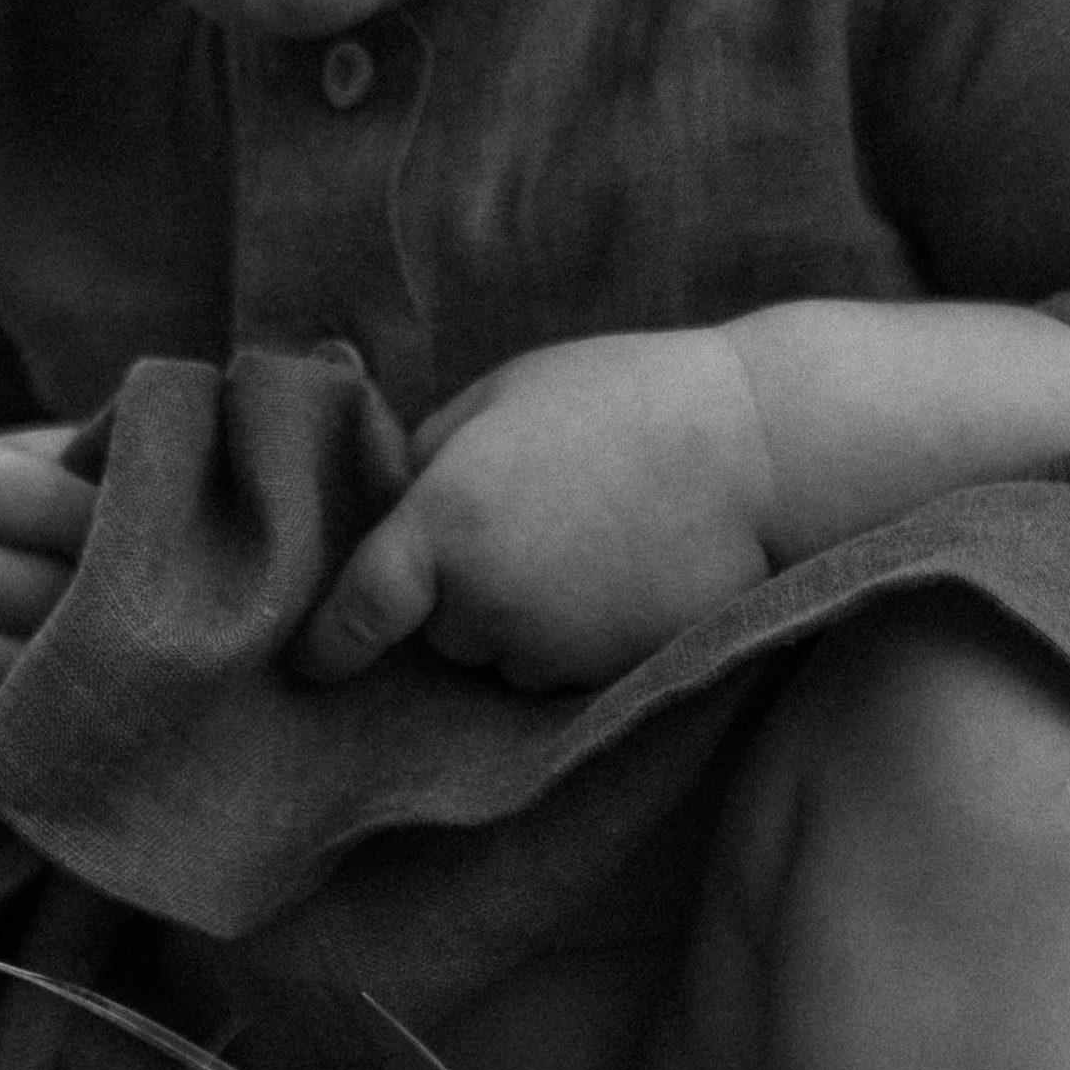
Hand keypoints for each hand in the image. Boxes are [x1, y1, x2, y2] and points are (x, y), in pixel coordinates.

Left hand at [294, 329, 776, 691]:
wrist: (760, 452)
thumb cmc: (626, 399)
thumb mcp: (504, 393)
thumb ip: (432, 452)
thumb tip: (395, 497)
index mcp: (445, 523)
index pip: (360, 609)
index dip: (328, 645)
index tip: (309, 665)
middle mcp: (487, 603)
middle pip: (440, 634)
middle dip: (458, 599)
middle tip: (520, 527)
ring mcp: (552, 648)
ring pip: (502, 662)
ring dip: (516, 625)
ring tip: (580, 547)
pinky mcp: (608, 676)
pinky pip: (561, 675)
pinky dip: (570, 642)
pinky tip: (613, 580)